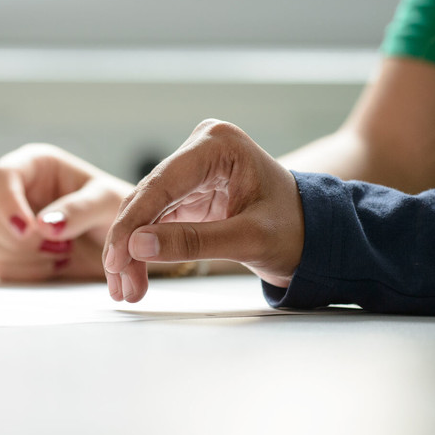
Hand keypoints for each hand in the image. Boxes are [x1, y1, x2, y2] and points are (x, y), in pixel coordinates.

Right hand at [0, 144, 133, 281]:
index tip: (28, 230)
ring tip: (63, 253)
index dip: (6, 203)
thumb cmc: (116, 210)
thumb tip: (43, 226)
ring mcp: (5, 222)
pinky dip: (28, 271)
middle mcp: (13, 191)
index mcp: (32, 165)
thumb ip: (79, 209)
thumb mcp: (108, 201)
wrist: (123, 245)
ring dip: (23, 255)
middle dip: (13, 235)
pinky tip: (57, 263)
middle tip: (55, 246)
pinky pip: (0, 266)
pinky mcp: (7, 251)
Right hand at [102, 120, 304, 301]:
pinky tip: (134, 274)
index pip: (161, 185)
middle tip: (121, 285)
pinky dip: (145, 248)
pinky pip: (156, 220)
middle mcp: (199, 150)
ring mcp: (191, 170)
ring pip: (146, 212)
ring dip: (133, 251)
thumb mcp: (249, 239)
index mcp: (217, 145)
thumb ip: (193, 241)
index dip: (132, 225)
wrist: (319, 236)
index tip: (116, 260)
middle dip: (130, 244)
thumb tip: (136, 246)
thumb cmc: (297, 230)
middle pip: (147, 199)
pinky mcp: (187, 191)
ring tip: (126, 289)